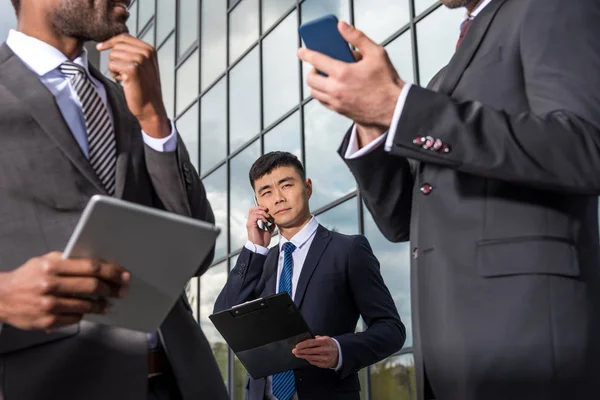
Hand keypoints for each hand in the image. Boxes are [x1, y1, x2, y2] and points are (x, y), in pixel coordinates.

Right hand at [0, 252, 129, 330]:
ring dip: (102, 304)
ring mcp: (48, 304)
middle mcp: (50, 284)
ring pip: (86, 304)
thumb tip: (98, 265)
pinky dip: (84, 314)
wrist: (1, 298)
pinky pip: (75, 318)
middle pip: (92, 285)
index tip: (123, 275)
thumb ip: (68, 261)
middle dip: (112, 288)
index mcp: (52, 266)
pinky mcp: (47, 321)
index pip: (90, 267)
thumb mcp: (45, 261)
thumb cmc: (27, 277)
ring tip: (108, 303)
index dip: (111, 271)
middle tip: (122, 290)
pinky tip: (88, 310)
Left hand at [97, 34, 169, 138]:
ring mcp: (140, 60)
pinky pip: (111, 64)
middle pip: (117, 46)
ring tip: (125, 77)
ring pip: (113, 55)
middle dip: (115, 59)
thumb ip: (133, 52)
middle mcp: (146, 52)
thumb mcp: (143, 66)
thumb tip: (112, 42)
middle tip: (123, 73)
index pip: (124, 37)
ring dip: (114, 67)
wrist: (151, 107)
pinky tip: (124, 81)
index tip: (100, 47)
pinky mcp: (132, 69)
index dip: (110, 41)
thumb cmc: (144, 88)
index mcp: (150, 49)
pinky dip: (114, 74)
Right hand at [246, 206, 273, 247]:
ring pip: (254, 211)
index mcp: (253, 223)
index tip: (267, 211)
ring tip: (267, 216)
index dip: (260, 209)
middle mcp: (250, 222)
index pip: (254, 211)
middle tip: (267, 210)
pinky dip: (261, 216)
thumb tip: (273, 222)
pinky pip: (255, 216)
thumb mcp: (268, 231)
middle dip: (260, 208)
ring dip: (262, 212)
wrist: (259, 247)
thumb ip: (270, 226)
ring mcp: (250, 223)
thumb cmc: (262, 242)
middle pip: (252, 209)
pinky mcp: (251, 225)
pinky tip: (265, 220)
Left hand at [293, 336, 339, 368]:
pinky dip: (308, 360)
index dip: (302, 345)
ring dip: (302, 356)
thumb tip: (306, 340)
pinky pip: (313, 362)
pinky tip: (305, 358)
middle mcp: (324, 350)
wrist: (339, 353)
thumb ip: (316, 339)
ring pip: (310, 357)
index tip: (297, 346)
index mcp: (324, 342)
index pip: (311, 343)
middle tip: (294, 351)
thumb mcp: (325, 338)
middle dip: (300, 351)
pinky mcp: (324, 364)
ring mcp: (324, 358)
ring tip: (298, 355)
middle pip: (309, 351)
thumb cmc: (330, 344)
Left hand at [298, 21, 403, 138]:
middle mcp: (336, 89)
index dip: (306, 54)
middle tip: (319, 65)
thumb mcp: (376, 53)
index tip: (301, 52)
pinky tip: (331, 87)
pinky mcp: (339, 111)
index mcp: (343, 73)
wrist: (393, 107)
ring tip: (325, 77)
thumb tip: (342, 26)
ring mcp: (337, 102)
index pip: (317, 61)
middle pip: (311, 79)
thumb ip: (357, 37)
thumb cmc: (387, 81)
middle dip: (311, 70)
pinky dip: (322, 94)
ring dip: (315, 83)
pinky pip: (322, 102)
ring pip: (314, 92)